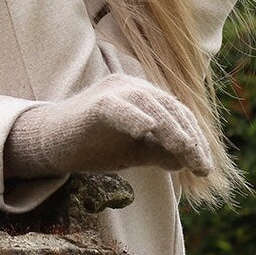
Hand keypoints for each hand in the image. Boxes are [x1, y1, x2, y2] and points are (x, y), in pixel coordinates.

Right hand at [4, 74, 212, 177]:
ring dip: (171, 130)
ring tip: (185, 151)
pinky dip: (134, 117)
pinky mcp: (94, 104)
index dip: (196, 138)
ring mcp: (112, 91)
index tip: (205, 167)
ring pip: (150, 105)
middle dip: (189, 138)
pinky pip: (118, 108)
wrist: (50, 144)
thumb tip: (188, 161)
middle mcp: (131, 86)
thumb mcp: (135, 150)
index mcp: (144, 96)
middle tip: (201, 167)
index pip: (178, 113)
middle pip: (169, 108)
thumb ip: (160, 151)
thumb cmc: (94, 145)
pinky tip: (148, 129)